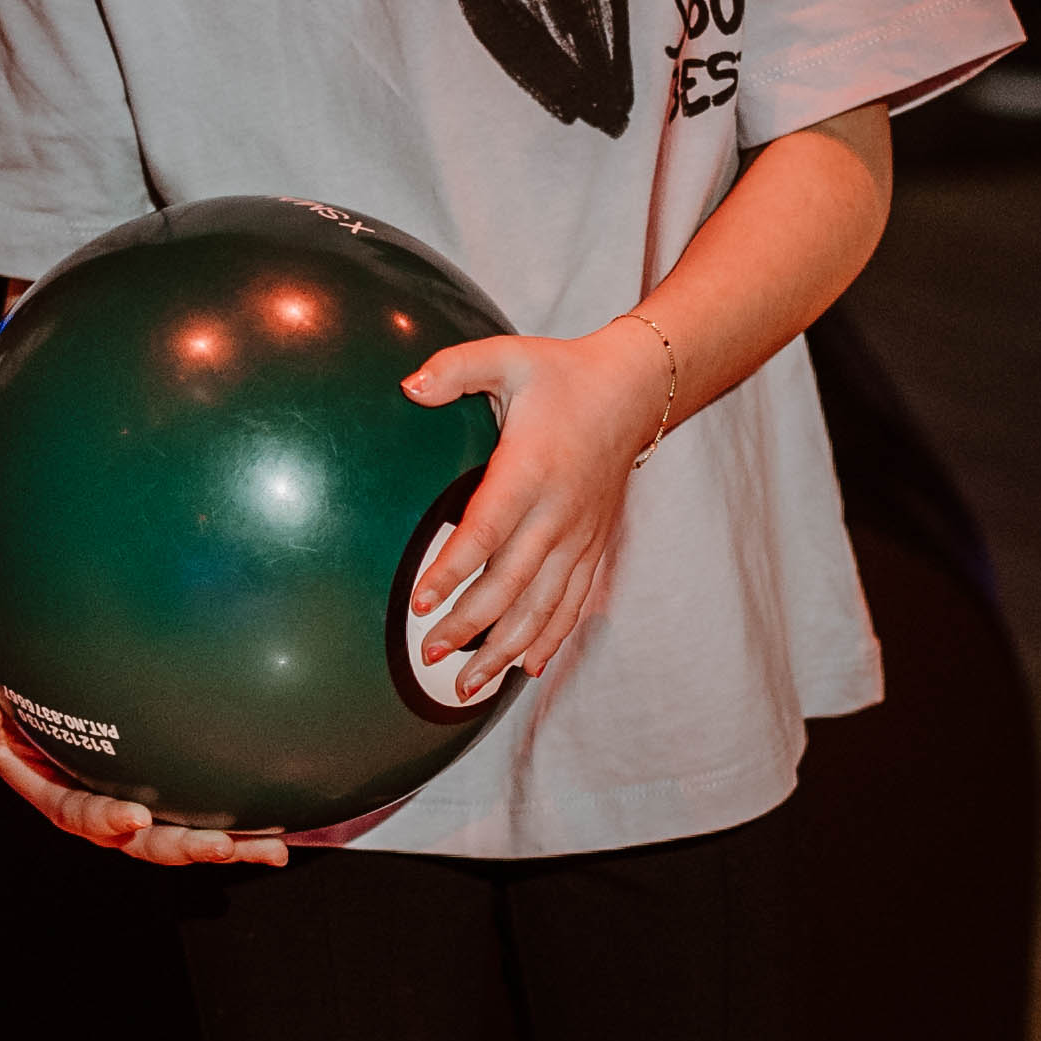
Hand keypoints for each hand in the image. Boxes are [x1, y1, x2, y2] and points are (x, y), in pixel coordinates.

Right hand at [0, 685, 288, 868]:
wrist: (62, 714)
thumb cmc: (27, 716)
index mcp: (68, 800)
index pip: (84, 815)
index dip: (107, 820)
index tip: (133, 817)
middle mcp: (112, 816)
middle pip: (146, 841)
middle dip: (181, 846)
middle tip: (217, 846)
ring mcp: (149, 814)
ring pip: (187, 838)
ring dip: (227, 847)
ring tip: (265, 850)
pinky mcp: (179, 806)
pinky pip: (213, 821)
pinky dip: (248, 836)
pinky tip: (283, 845)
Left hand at [390, 316, 682, 693]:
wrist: (634, 391)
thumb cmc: (560, 374)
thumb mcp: (507, 356)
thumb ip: (455, 369)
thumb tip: (407, 388)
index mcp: (531, 470)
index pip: (486, 531)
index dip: (452, 570)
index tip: (419, 602)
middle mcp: (558, 512)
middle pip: (511, 585)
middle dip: (468, 626)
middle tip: (427, 654)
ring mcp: (580, 536)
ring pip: (543, 607)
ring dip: (504, 649)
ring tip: (467, 685)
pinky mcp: (594, 546)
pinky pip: (573, 602)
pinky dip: (550, 638)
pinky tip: (525, 668)